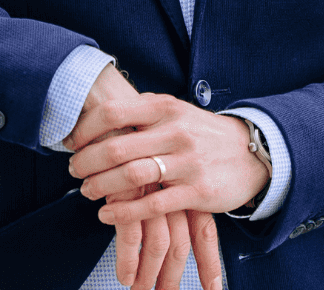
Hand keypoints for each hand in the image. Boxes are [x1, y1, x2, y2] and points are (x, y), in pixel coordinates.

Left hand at [63, 68, 221, 289]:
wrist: (251, 152)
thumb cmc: (202, 132)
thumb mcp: (175, 110)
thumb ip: (141, 110)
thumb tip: (98, 114)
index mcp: (165, 107)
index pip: (112, 112)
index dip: (84, 129)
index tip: (71, 141)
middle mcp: (175, 132)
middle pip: (116, 147)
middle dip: (86, 162)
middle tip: (73, 169)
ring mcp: (187, 163)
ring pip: (132, 176)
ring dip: (101, 186)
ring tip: (87, 190)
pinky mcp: (197, 191)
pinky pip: (153, 205)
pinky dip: (124, 213)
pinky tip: (107, 216)